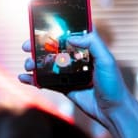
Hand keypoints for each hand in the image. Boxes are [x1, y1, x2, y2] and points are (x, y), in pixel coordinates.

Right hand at [20, 30, 134, 128]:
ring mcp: (68, 73)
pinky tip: (23, 77)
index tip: (40, 27)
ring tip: (28, 64)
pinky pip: (46, 80)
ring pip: (46, 64)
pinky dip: (33, 79)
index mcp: (87, 49)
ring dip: (34, 62)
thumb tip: (71, 36)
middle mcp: (76, 58)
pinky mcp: (64, 86)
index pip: (68, 34)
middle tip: (26, 46)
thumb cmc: (113, 84)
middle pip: (53, 48)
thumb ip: (92, 43)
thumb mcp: (106, 60)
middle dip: (37, 46)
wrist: (112, 111)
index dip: (54, 30)